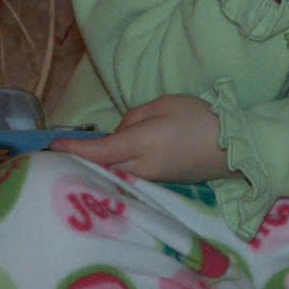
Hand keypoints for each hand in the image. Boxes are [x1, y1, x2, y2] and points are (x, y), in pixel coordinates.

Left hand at [50, 95, 228, 182]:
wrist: (236, 147)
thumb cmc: (200, 118)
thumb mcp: (164, 104)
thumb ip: (134, 117)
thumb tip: (121, 131)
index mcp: (141, 144)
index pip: (99, 150)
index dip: (74, 149)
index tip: (52, 146)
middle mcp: (142, 168)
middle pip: (104, 166)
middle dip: (83, 158)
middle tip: (62, 148)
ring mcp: (152, 180)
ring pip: (116, 172)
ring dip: (101, 163)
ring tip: (86, 152)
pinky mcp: (162, 184)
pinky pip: (131, 175)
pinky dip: (118, 167)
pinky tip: (113, 159)